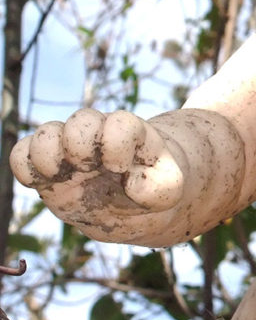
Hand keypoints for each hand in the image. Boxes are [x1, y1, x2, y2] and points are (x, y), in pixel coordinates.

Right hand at [10, 108, 183, 215]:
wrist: (138, 200)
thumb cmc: (155, 187)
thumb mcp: (170, 190)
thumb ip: (161, 186)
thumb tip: (133, 183)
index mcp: (131, 136)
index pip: (120, 123)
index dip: (115, 142)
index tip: (120, 167)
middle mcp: (98, 137)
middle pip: (81, 120)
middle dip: (81, 144)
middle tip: (88, 168)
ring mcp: (71, 152)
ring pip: (46, 133)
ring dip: (47, 153)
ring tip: (60, 175)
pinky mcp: (50, 170)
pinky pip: (22, 155)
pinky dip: (23, 166)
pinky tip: (42, 183)